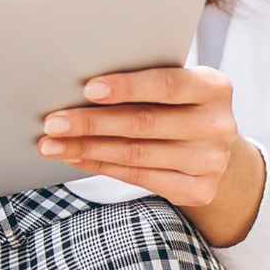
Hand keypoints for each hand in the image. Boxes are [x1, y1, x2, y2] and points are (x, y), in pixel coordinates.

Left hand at [36, 66, 264, 241]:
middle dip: (92, 123)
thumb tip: (81, 86)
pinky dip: (101, 167)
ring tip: (51, 144)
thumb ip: (144, 80)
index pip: (167, 85)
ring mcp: (211, 162)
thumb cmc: (179, 104)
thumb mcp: (175, 84)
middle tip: (52, 122)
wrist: (216, 148)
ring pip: (136, 155)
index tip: (88, 89)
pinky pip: (139, 178)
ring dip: (87, 149)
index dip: (126, 87)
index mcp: (214, 87)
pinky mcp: (198, 190)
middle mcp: (218, 126)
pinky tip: (75, 159)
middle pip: (144, 124)